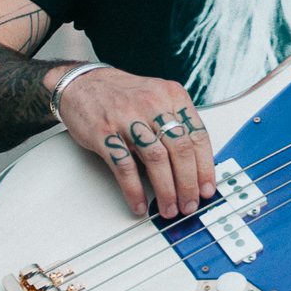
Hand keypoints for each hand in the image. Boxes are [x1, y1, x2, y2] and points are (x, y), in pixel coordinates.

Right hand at [53, 67, 216, 217]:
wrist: (82, 83)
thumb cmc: (123, 95)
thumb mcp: (157, 98)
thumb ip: (176, 124)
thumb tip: (194, 166)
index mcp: (172, 96)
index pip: (198, 135)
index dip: (206, 167)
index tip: (207, 188)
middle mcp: (152, 104)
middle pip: (180, 149)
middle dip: (188, 183)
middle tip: (189, 204)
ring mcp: (127, 117)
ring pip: (156, 159)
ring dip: (166, 190)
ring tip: (169, 208)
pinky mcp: (104, 132)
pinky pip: (124, 166)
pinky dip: (134, 189)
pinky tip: (139, 203)